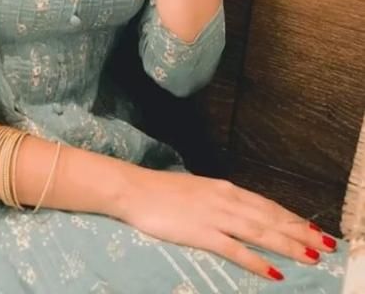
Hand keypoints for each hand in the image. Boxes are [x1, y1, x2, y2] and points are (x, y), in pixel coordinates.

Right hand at [116, 167, 336, 281]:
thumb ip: (220, 200)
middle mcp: (226, 199)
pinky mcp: (201, 232)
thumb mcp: (198, 190)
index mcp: (225, 188)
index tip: (313, 228)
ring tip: (311, 256)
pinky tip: (273, 271)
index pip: (267, 204)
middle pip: (270, 217)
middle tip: (326, 244)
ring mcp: (215, 216)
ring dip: (288, 245)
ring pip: (260, 232)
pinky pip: (235, 249)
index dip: (292, 217)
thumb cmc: (162, 191)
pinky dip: (257, 260)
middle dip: (300, 232)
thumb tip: (239, 211)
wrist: (134, 189)